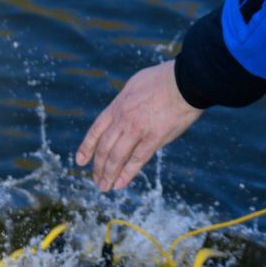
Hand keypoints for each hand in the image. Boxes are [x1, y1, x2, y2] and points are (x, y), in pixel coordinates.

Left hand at [75, 61, 202, 190]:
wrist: (184, 81)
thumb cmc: (163, 80)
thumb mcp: (134, 85)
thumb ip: (126, 102)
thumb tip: (122, 111)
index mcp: (118, 106)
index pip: (96, 131)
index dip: (86, 147)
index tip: (80, 161)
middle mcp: (123, 120)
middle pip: (104, 148)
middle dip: (98, 166)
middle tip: (96, 180)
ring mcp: (137, 130)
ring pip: (117, 157)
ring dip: (108, 174)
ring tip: (105, 187)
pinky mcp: (154, 138)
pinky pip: (137, 160)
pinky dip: (127, 174)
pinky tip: (120, 184)